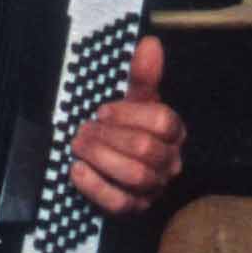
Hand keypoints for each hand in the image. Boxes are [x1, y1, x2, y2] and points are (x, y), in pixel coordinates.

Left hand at [65, 31, 182, 213]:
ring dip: (101, 158)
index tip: (102, 111)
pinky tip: (77, 170)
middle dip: (109, 137)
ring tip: (78, 145)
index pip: (164, 122)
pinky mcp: (133, 209)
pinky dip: (94, 186)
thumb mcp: (134, 101)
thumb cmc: (128, 128)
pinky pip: (118, 203)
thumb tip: (149, 43)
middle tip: (83, 129)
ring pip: (134, 176)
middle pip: (146, 149)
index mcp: (174, 133)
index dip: (130, 114)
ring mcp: (153, 188)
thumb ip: (142, 75)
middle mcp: (169, 163)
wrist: (116, 166)